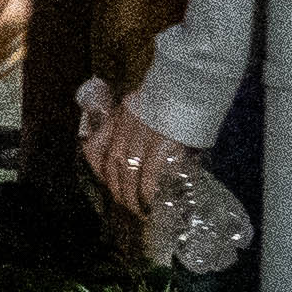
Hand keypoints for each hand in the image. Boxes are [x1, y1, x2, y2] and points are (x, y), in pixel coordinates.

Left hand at [82, 84, 197, 224]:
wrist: (194, 81)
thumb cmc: (178, 95)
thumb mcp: (150, 105)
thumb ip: (144, 124)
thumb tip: (150, 149)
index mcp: (122, 115)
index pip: (97, 148)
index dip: (100, 171)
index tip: (109, 184)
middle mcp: (127, 125)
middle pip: (113, 165)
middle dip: (118, 190)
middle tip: (127, 203)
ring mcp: (143, 134)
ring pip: (128, 173)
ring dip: (131, 196)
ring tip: (139, 209)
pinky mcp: (161, 143)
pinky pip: (148, 172)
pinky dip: (147, 190)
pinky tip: (151, 201)